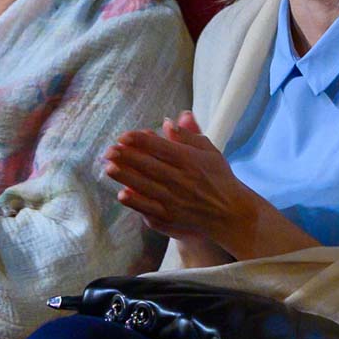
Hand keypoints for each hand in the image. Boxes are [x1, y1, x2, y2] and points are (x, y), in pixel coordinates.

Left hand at [102, 111, 261, 253]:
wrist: (230, 214)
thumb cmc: (218, 178)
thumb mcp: (208, 151)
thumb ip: (188, 135)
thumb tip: (168, 120)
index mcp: (190, 161)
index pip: (161, 148)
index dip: (140, 141)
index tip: (124, 136)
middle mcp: (182, 180)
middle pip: (150, 166)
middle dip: (127, 157)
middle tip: (109, 150)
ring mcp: (175, 201)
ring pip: (147, 187)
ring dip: (127, 177)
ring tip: (109, 168)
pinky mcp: (171, 218)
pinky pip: (150, 209)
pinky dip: (136, 202)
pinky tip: (122, 195)